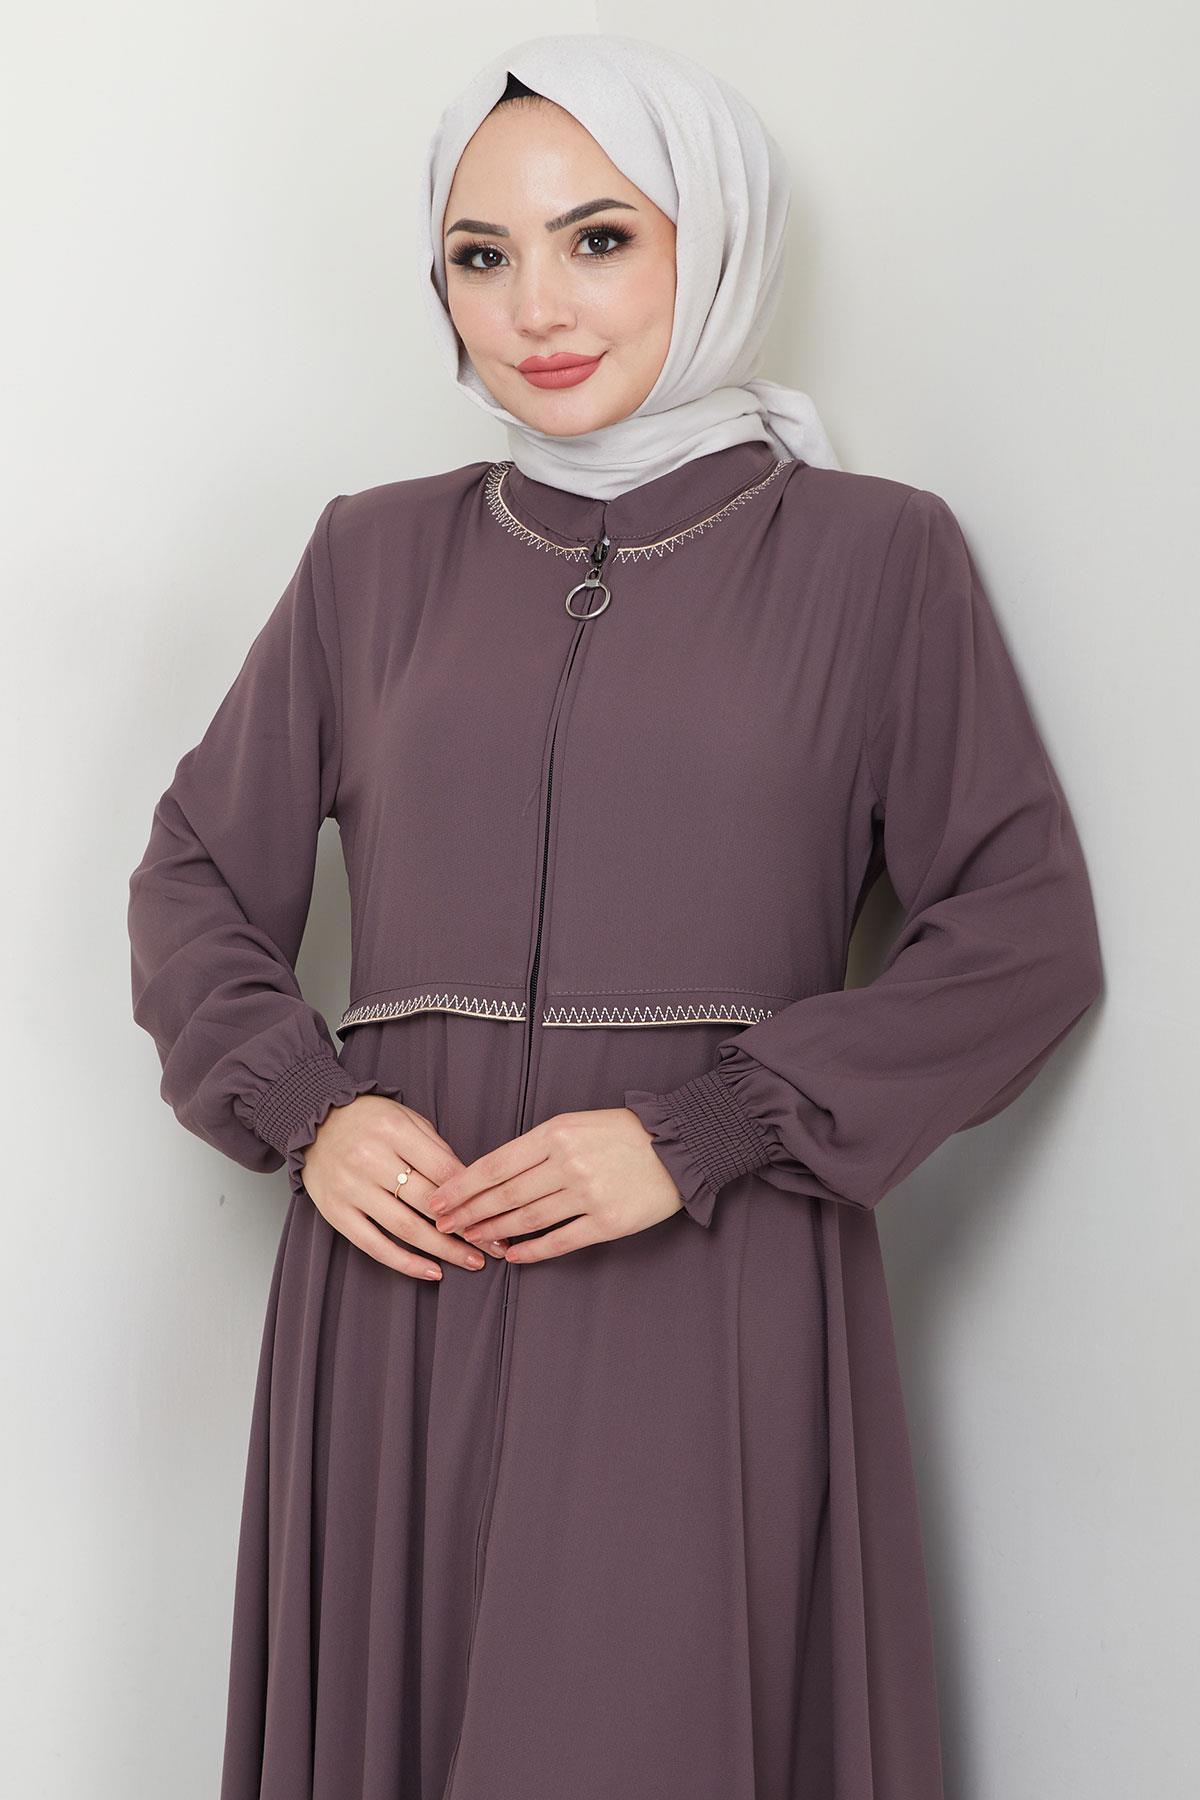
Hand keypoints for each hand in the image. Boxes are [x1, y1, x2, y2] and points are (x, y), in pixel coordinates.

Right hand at [300, 1094, 509, 1279]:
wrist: (314, 1120)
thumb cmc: (370, 1120)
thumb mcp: (407, 1119)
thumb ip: (437, 1150)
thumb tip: (471, 1187)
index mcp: (392, 1130)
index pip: (443, 1169)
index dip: (473, 1196)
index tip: (497, 1214)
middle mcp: (369, 1159)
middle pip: (428, 1202)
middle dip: (466, 1228)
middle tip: (495, 1245)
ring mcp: (350, 1188)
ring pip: (405, 1228)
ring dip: (443, 1250)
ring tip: (472, 1261)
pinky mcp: (336, 1212)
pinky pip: (374, 1245)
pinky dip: (405, 1263)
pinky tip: (432, 1271)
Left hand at [424, 1108, 683, 1263]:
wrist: (681, 1142)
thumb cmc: (624, 1131)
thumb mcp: (576, 1123)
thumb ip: (538, 1146)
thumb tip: (496, 1173)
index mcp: (555, 1133)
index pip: (495, 1164)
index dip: (463, 1185)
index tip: (439, 1198)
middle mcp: (567, 1163)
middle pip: (504, 1194)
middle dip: (468, 1211)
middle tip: (443, 1224)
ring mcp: (588, 1194)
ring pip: (527, 1218)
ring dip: (494, 1231)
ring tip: (471, 1239)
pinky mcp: (608, 1221)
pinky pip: (560, 1240)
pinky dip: (532, 1250)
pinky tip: (513, 1255)